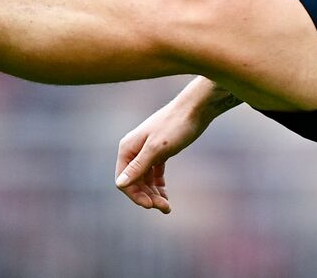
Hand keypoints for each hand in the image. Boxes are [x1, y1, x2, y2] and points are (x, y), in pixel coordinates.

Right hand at [115, 79, 240, 212]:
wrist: (197, 108)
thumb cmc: (176, 125)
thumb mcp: (157, 148)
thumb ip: (138, 166)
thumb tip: (120, 184)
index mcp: (128, 148)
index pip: (123, 179)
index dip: (135, 195)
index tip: (151, 206)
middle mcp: (134, 150)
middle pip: (134, 181)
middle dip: (147, 196)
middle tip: (165, 208)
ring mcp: (147, 150)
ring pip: (145, 178)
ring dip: (153, 193)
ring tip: (167, 206)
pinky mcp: (160, 150)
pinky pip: (154, 172)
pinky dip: (158, 184)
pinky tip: (165, 195)